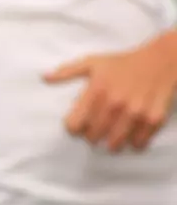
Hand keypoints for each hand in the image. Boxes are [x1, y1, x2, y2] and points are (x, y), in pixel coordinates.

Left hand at [44, 33, 176, 151]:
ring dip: (111, 143)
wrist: (161, 60)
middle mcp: (115, 103)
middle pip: (93, 137)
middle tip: (95, 130)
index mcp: (97, 90)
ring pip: (114, 144)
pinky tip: (131, 136)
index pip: (74, 124)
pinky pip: (139, 144)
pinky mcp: (153, 119)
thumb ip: (67, 71)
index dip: (73, 127)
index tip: (77, 125)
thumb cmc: (122, 62)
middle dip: (92, 136)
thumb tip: (43, 77)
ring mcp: (135, 113)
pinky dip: (134, 143)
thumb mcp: (93, 62)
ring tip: (111, 135)